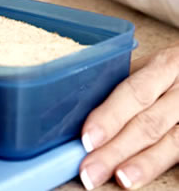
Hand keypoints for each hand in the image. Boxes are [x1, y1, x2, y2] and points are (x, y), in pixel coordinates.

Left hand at [79, 42, 178, 189]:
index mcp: (164, 66)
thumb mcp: (150, 68)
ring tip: (120, 178)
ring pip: (170, 142)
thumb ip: (122, 88)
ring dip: (142, 163)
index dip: (110, 117)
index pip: (134, 92)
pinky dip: (157, 166)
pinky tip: (139, 177)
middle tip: (90, 169)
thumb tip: (75, 114)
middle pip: (148, 123)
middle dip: (116, 149)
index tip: (87, 138)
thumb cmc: (169, 73)